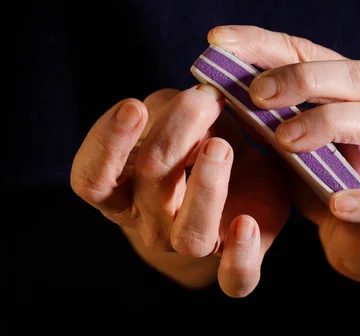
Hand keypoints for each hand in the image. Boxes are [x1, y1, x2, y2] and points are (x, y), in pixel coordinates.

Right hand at [70, 84, 289, 296]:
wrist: (239, 185)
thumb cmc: (200, 145)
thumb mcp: (183, 118)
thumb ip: (175, 108)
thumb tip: (194, 100)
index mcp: (123, 192)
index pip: (91, 180)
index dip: (108, 145)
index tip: (134, 107)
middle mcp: (152, 223)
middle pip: (150, 187)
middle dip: (176, 136)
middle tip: (203, 100)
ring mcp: (194, 244)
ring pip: (192, 236)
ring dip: (206, 187)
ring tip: (220, 146)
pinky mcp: (238, 258)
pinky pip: (236, 279)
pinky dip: (241, 256)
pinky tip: (247, 222)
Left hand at [208, 25, 359, 307]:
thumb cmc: (321, 176)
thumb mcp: (285, 139)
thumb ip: (263, 113)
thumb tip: (214, 86)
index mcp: (346, 88)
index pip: (306, 51)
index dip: (261, 43)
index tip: (216, 40)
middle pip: (352, 77)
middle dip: (301, 79)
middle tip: (256, 94)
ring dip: (327, 125)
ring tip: (284, 139)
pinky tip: (336, 203)